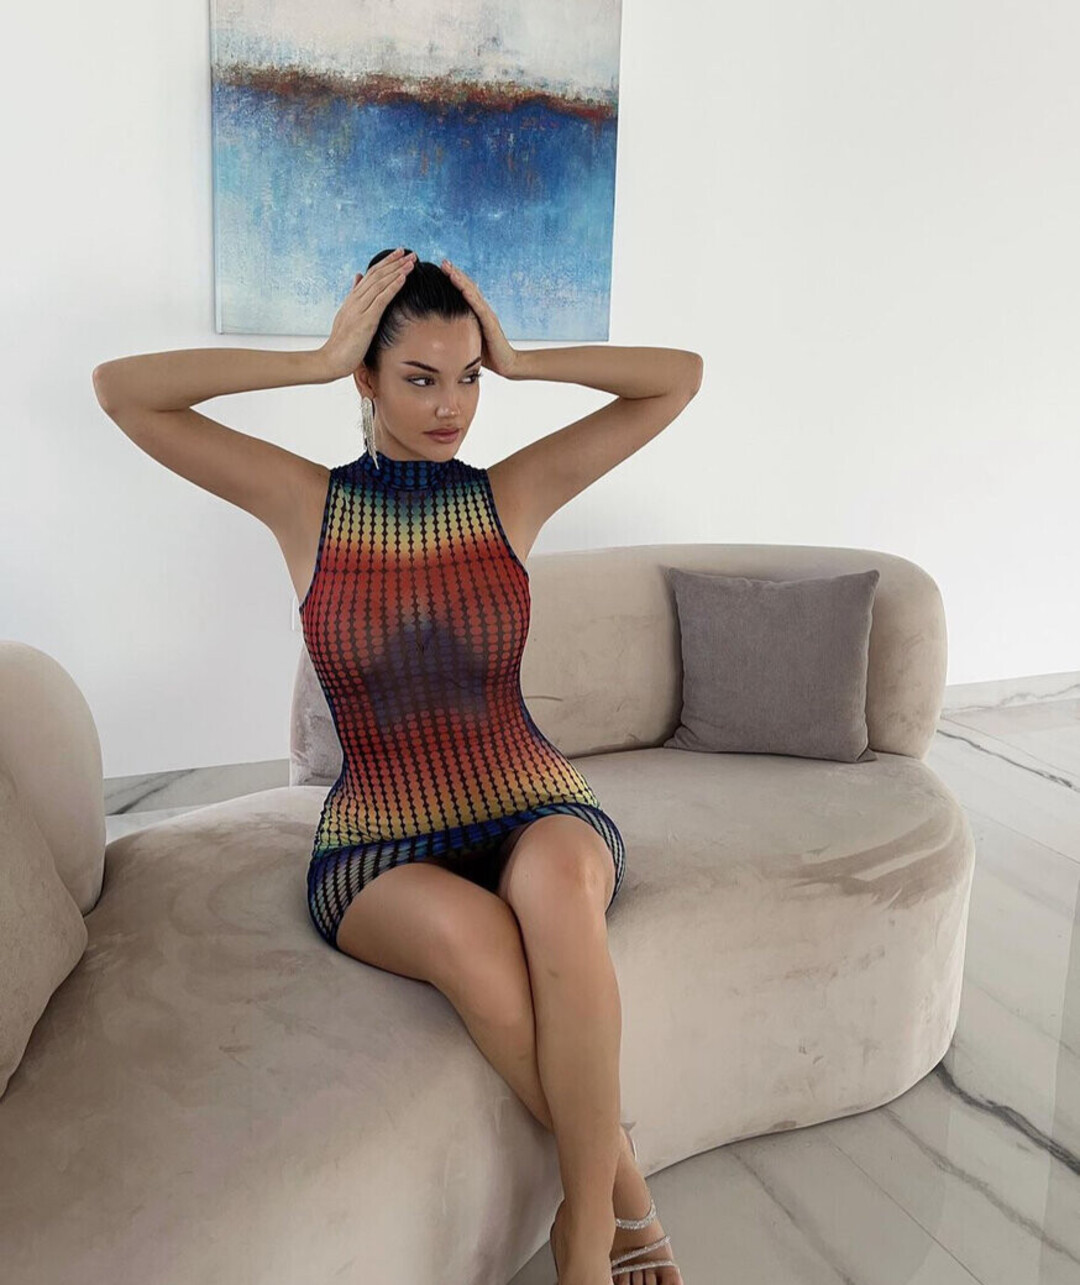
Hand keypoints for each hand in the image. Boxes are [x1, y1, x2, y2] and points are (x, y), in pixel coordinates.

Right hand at [319, 249, 415, 380]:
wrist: (331, 360)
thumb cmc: (341, 344)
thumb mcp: (348, 316)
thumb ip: (354, 296)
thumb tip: (358, 277)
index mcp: (353, 300)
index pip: (371, 275)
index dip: (386, 263)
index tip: (399, 254)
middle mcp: (355, 300)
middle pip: (377, 275)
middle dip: (395, 262)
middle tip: (411, 252)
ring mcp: (359, 309)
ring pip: (380, 284)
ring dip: (397, 271)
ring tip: (411, 262)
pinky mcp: (365, 321)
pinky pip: (381, 300)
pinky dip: (392, 287)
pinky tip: (403, 278)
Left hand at [439, 259, 519, 377]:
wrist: (507, 364)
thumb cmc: (487, 355)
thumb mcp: (467, 340)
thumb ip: (457, 332)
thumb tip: (437, 332)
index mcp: (477, 313)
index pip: (464, 291)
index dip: (454, 279)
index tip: (441, 269)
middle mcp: (483, 310)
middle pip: (468, 287)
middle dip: (455, 274)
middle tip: (443, 262)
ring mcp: (488, 315)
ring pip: (472, 293)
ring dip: (460, 280)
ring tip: (449, 269)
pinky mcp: (491, 323)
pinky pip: (479, 307)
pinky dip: (470, 296)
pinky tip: (462, 288)